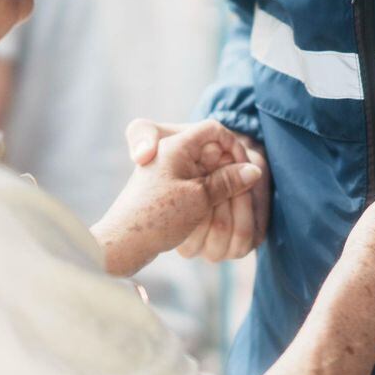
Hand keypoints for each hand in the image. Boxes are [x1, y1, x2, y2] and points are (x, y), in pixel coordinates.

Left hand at [93, 120, 262, 276]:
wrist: (121, 245)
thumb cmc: (156, 216)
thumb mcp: (197, 197)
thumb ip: (226, 180)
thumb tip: (253, 170)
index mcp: (176, 145)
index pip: (214, 130)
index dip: (233, 147)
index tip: (244, 169)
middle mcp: (173, 155)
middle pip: (214, 155)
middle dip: (229, 179)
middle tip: (237, 201)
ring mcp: (172, 174)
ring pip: (209, 176)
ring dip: (222, 197)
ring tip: (222, 214)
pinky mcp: (173, 194)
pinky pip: (199, 192)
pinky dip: (210, 205)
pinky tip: (212, 224)